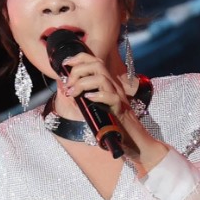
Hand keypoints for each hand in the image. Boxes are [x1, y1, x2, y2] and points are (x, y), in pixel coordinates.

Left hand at [57, 50, 166, 168]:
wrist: (134, 142)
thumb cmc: (114, 127)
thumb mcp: (96, 108)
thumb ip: (85, 98)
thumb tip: (69, 92)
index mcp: (108, 84)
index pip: (95, 61)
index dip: (79, 58)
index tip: (66, 64)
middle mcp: (114, 87)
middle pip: (97, 64)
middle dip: (78, 70)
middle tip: (69, 85)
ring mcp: (118, 97)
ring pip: (101, 77)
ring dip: (82, 83)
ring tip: (74, 93)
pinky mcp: (120, 109)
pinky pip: (110, 96)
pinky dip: (97, 96)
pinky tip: (88, 99)